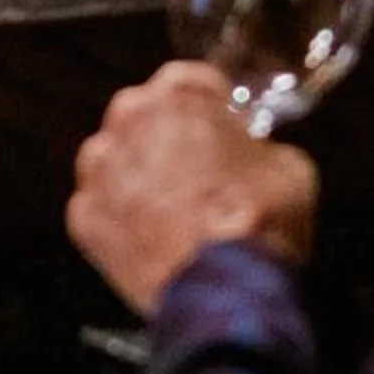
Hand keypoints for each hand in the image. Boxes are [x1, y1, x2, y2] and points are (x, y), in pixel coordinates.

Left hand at [68, 61, 318, 317]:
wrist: (226, 292)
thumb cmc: (262, 219)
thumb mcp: (291, 166)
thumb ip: (260, 146)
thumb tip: (254, 155)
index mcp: (180, 95)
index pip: (188, 80)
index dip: (208, 106)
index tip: (219, 127)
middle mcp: (129, 120)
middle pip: (142, 115)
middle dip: (164, 135)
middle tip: (194, 170)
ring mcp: (99, 170)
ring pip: (112, 158)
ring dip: (134, 173)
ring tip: (166, 207)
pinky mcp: (83, 218)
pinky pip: (99, 207)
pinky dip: (118, 218)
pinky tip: (146, 238)